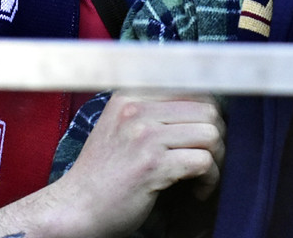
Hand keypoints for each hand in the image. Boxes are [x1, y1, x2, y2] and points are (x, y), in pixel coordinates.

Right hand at [0, 91, 223, 237]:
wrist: (76, 207)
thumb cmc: (103, 170)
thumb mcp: (120, 123)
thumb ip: (153, 107)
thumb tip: (204, 101)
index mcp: (132, 93)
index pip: (191, 85)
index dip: (207, 110)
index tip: (207, 131)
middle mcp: (137, 109)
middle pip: (207, 108)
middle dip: (217, 135)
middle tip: (209, 156)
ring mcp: (144, 136)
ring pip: (210, 134)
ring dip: (216, 158)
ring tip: (204, 172)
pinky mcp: (152, 165)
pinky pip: (204, 162)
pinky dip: (209, 179)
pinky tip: (198, 189)